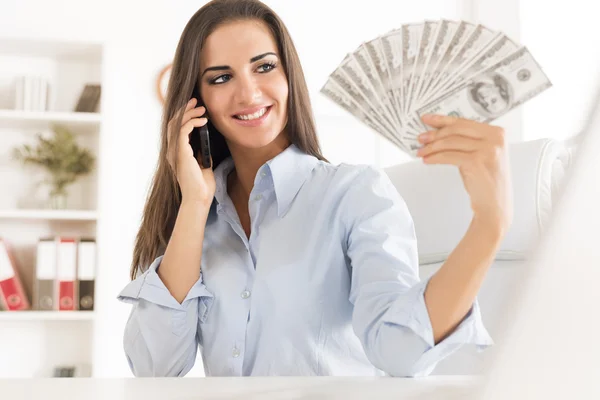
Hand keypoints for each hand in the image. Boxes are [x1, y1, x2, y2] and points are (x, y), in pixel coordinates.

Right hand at [167, 97, 215, 205]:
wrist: (199, 197)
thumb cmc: (202, 185)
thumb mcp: (204, 163)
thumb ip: (202, 152)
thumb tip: (206, 141)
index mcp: (176, 153)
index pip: (176, 129)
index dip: (184, 116)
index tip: (195, 108)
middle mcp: (172, 151)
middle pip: (174, 123)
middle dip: (185, 110)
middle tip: (196, 101)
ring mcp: (174, 151)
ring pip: (176, 124)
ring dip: (189, 113)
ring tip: (201, 108)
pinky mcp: (180, 152)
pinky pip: (183, 131)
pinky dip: (192, 122)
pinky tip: (203, 120)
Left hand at [416, 114, 512, 231]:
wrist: (495, 205)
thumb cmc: (485, 180)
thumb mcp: (479, 154)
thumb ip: (466, 141)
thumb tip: (438, 131)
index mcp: (497, 132)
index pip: (464, 122)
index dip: (442, 120)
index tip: (427, 119)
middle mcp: (495, 138)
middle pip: (456, 130)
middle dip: (435, 134)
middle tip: (420, 138)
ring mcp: (488, 149)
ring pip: (450, 143)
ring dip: (432, 147)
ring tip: (421, 152)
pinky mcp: (477, 162)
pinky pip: (449, 156)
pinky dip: (435, 158)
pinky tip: (427, 160)